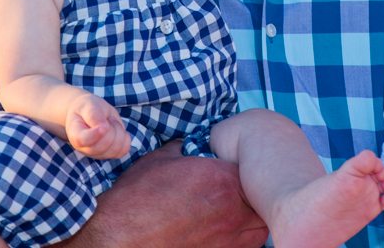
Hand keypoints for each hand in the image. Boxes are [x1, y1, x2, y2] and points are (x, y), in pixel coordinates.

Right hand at [61, 142, 266, 247]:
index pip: (255, 168)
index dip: (247, 165)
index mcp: (222, 181)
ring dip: (252, 216)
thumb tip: (195, 146)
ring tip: (233, 210)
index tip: (235, 165)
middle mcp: (233, 213)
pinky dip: (239, 237)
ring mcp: (229, 242)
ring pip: (260, 228)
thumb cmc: (137, 201)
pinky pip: (244, 246)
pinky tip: (222, 230)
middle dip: (255, 192)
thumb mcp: (161, 160)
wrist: (119, 240)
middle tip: (238, 188)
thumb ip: (187, 150)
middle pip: (264, 200)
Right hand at [66, 93, 131, 159]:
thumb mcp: (89, 105)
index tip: (104, 124)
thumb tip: (104, 128)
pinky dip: (125, 137)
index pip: (84, 140)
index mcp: (76, 135)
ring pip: (116, 148)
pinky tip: (116, 130)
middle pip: (104, 145)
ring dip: (118, 131)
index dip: (96, 134)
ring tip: (110, 123)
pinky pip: (124, 149)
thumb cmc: (87, 108)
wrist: (88, 114)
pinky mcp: (110, 154)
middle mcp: (85, 149)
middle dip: (111, 127)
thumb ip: (94, 115)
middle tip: (106, 119)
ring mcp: (98, 154)